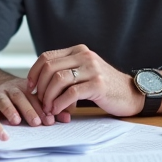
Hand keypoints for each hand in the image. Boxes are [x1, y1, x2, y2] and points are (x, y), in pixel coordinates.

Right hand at [0, 76, 70, 126]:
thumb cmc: (21, 100)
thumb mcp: (35, 102)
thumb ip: (50, 110)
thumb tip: (67, 118)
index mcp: (27, 88)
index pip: (35, 97)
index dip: (42, 108)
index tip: (50, 120)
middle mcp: (12, 89)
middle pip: (20, 97)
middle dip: (29, 110)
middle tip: (37, 122)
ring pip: (4, 100)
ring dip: (10, 110)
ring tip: (17, 121)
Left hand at [27, 45, 143, 117]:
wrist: (132, 94)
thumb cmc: (105, 87)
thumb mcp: (84, 73)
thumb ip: (66, 73)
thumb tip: (39, 85)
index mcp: (78, 51)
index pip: (47, 57)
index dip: (34, 72)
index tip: (30, 87)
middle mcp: (85, 56)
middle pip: (50, 68)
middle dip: (40, 87)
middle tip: (39, 101)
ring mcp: (92, 69)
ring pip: (58, 79)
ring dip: (48, 96)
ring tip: (48, 108)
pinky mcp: (98, 84)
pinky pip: (71, 92)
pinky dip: (59, 103)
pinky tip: (57, 110)